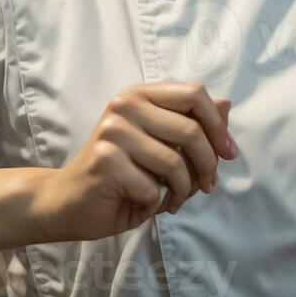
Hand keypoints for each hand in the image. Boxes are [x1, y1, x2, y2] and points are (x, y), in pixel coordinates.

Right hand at [28, 82, 237, 241]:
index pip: (194, 93)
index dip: (218, 125)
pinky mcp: (105, 161)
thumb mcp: (160, 147)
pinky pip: (153, 187)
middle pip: (191, 130)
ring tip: (173, 199)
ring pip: (175, 162)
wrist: (68, 202)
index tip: (227, 153)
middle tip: (207, 186)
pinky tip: (143, 203)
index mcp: (139, 95)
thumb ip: (191, 125)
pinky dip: (156, 203)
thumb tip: (227, 103)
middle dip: (207, 165)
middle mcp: (124, 105)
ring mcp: (112, 131)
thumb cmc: (120, 175)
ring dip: (183, 190)